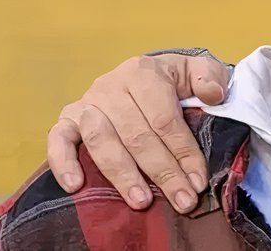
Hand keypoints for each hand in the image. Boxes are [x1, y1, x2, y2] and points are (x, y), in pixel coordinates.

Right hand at [47, 54, 229, 212]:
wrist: (146, 72)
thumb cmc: (174, 79)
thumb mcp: (198, 69)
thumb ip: (211, 77)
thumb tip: (213, 94)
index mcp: (144, 73)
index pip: (165, 120)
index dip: (183, 152)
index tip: (198, 181)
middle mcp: (112, 87)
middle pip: (137, 136)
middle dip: (162, 172)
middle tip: (181, 200)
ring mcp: (87, 103)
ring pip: (102, 142)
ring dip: (122, 175)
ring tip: (141, 201)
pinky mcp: (67, 119)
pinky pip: (58, 139)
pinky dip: (62, 162)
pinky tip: (75, 186)